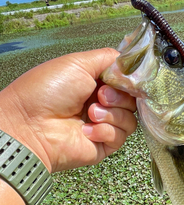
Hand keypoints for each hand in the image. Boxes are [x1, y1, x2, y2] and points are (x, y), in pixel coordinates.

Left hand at [0, 48, 136, 172]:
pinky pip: (121, 136)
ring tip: (90, 113)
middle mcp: (101, 103)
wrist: (31, 125)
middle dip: (119, 96)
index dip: (128, 80)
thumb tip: (132, 65)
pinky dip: (106, 130)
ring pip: (130, 119)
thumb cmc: (47, 91)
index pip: (126, 81)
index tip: (121, 78)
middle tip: (100, 96)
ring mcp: (103, 125)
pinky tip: (86, 129)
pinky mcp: (104, 145)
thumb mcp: (78, 63)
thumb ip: (109, 59)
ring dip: (112, 114)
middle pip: (132, 100)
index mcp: (95, 83)